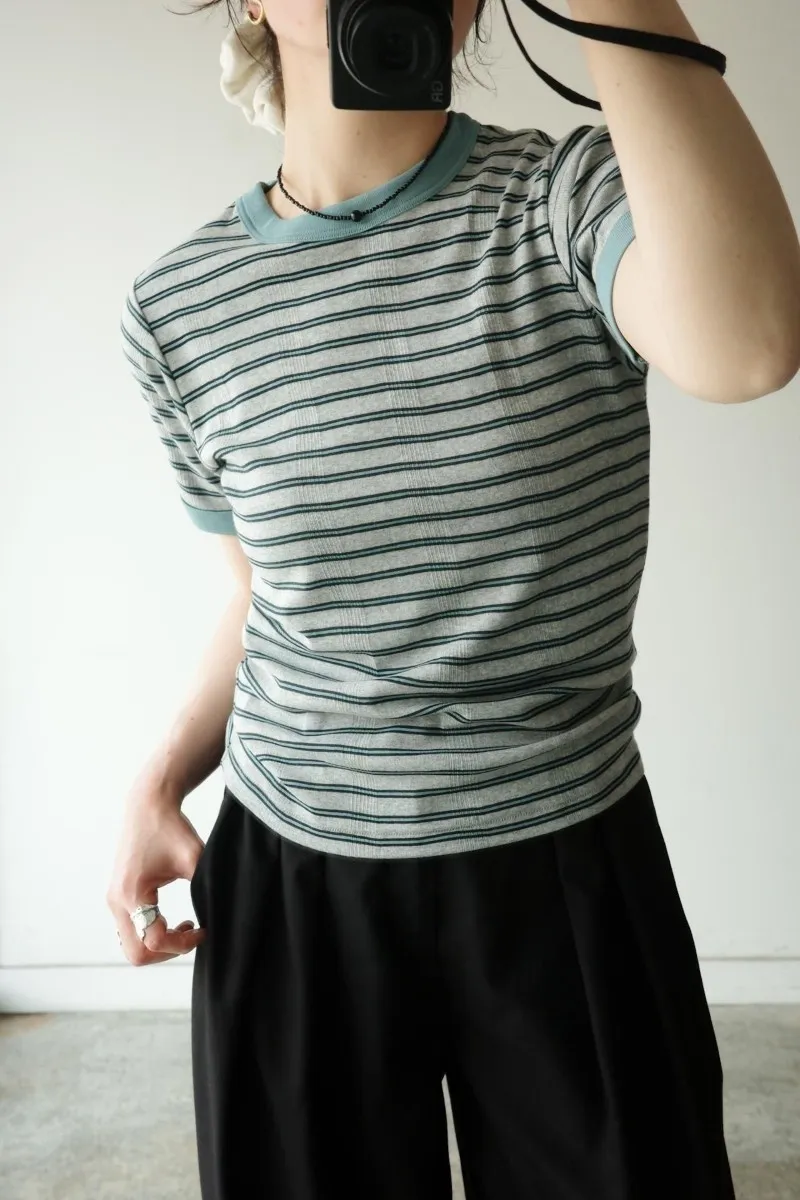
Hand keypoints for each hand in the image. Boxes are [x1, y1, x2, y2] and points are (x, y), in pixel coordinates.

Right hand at [106, 781, 207, 965]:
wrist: (149, 804)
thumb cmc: (171, 827)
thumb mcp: (195, 858)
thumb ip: (205, 888)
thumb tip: (219, 916)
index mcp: (132, 894)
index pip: (154, 941)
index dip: (183, 944)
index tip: (204, 929)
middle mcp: (117, 901)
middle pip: (136, 954)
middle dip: (168, 952)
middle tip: (192, 935)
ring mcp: (114, 900)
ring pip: (132, 946)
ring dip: (159, 945)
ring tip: (185, 927)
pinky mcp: (118, 895)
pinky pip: (132, 930)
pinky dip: (151, 933)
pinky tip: (173, 920)